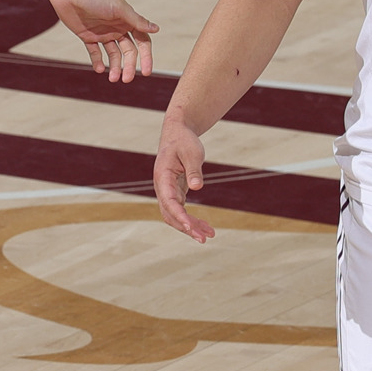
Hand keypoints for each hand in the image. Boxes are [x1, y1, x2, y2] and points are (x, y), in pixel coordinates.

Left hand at [47, 0, 157, 82]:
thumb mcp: (118, 8)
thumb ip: (136, 20)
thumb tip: (156, 29)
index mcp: (127, 20)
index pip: (142, 42)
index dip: (145, 57)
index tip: (146, 72)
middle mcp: (117, 28)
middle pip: (128, 52)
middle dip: (129, 66)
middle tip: (126, 80)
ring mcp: (102, 33)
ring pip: (113, 54)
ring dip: (114, 67)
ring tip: (112, 78)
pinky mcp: (87, 36)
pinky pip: (95, 52)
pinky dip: (97, 61)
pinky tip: (98, 69)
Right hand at [154, 113, 214, 241]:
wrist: (178, 132)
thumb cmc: (184, 141)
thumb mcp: (192, 152)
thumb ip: (193, 170)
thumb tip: (197, 187)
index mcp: (162, 176)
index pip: (169, 201)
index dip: (179, 215)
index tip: (190, 226)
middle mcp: (162, 187)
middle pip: (169, 214)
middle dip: (185, 227)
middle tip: (203, 238)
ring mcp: (167, 191)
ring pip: (175, 215)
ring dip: (190, 227)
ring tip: (209, 235)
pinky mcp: (175, 192)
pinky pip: (181, 210)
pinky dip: (192, 219)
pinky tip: (206, 227)